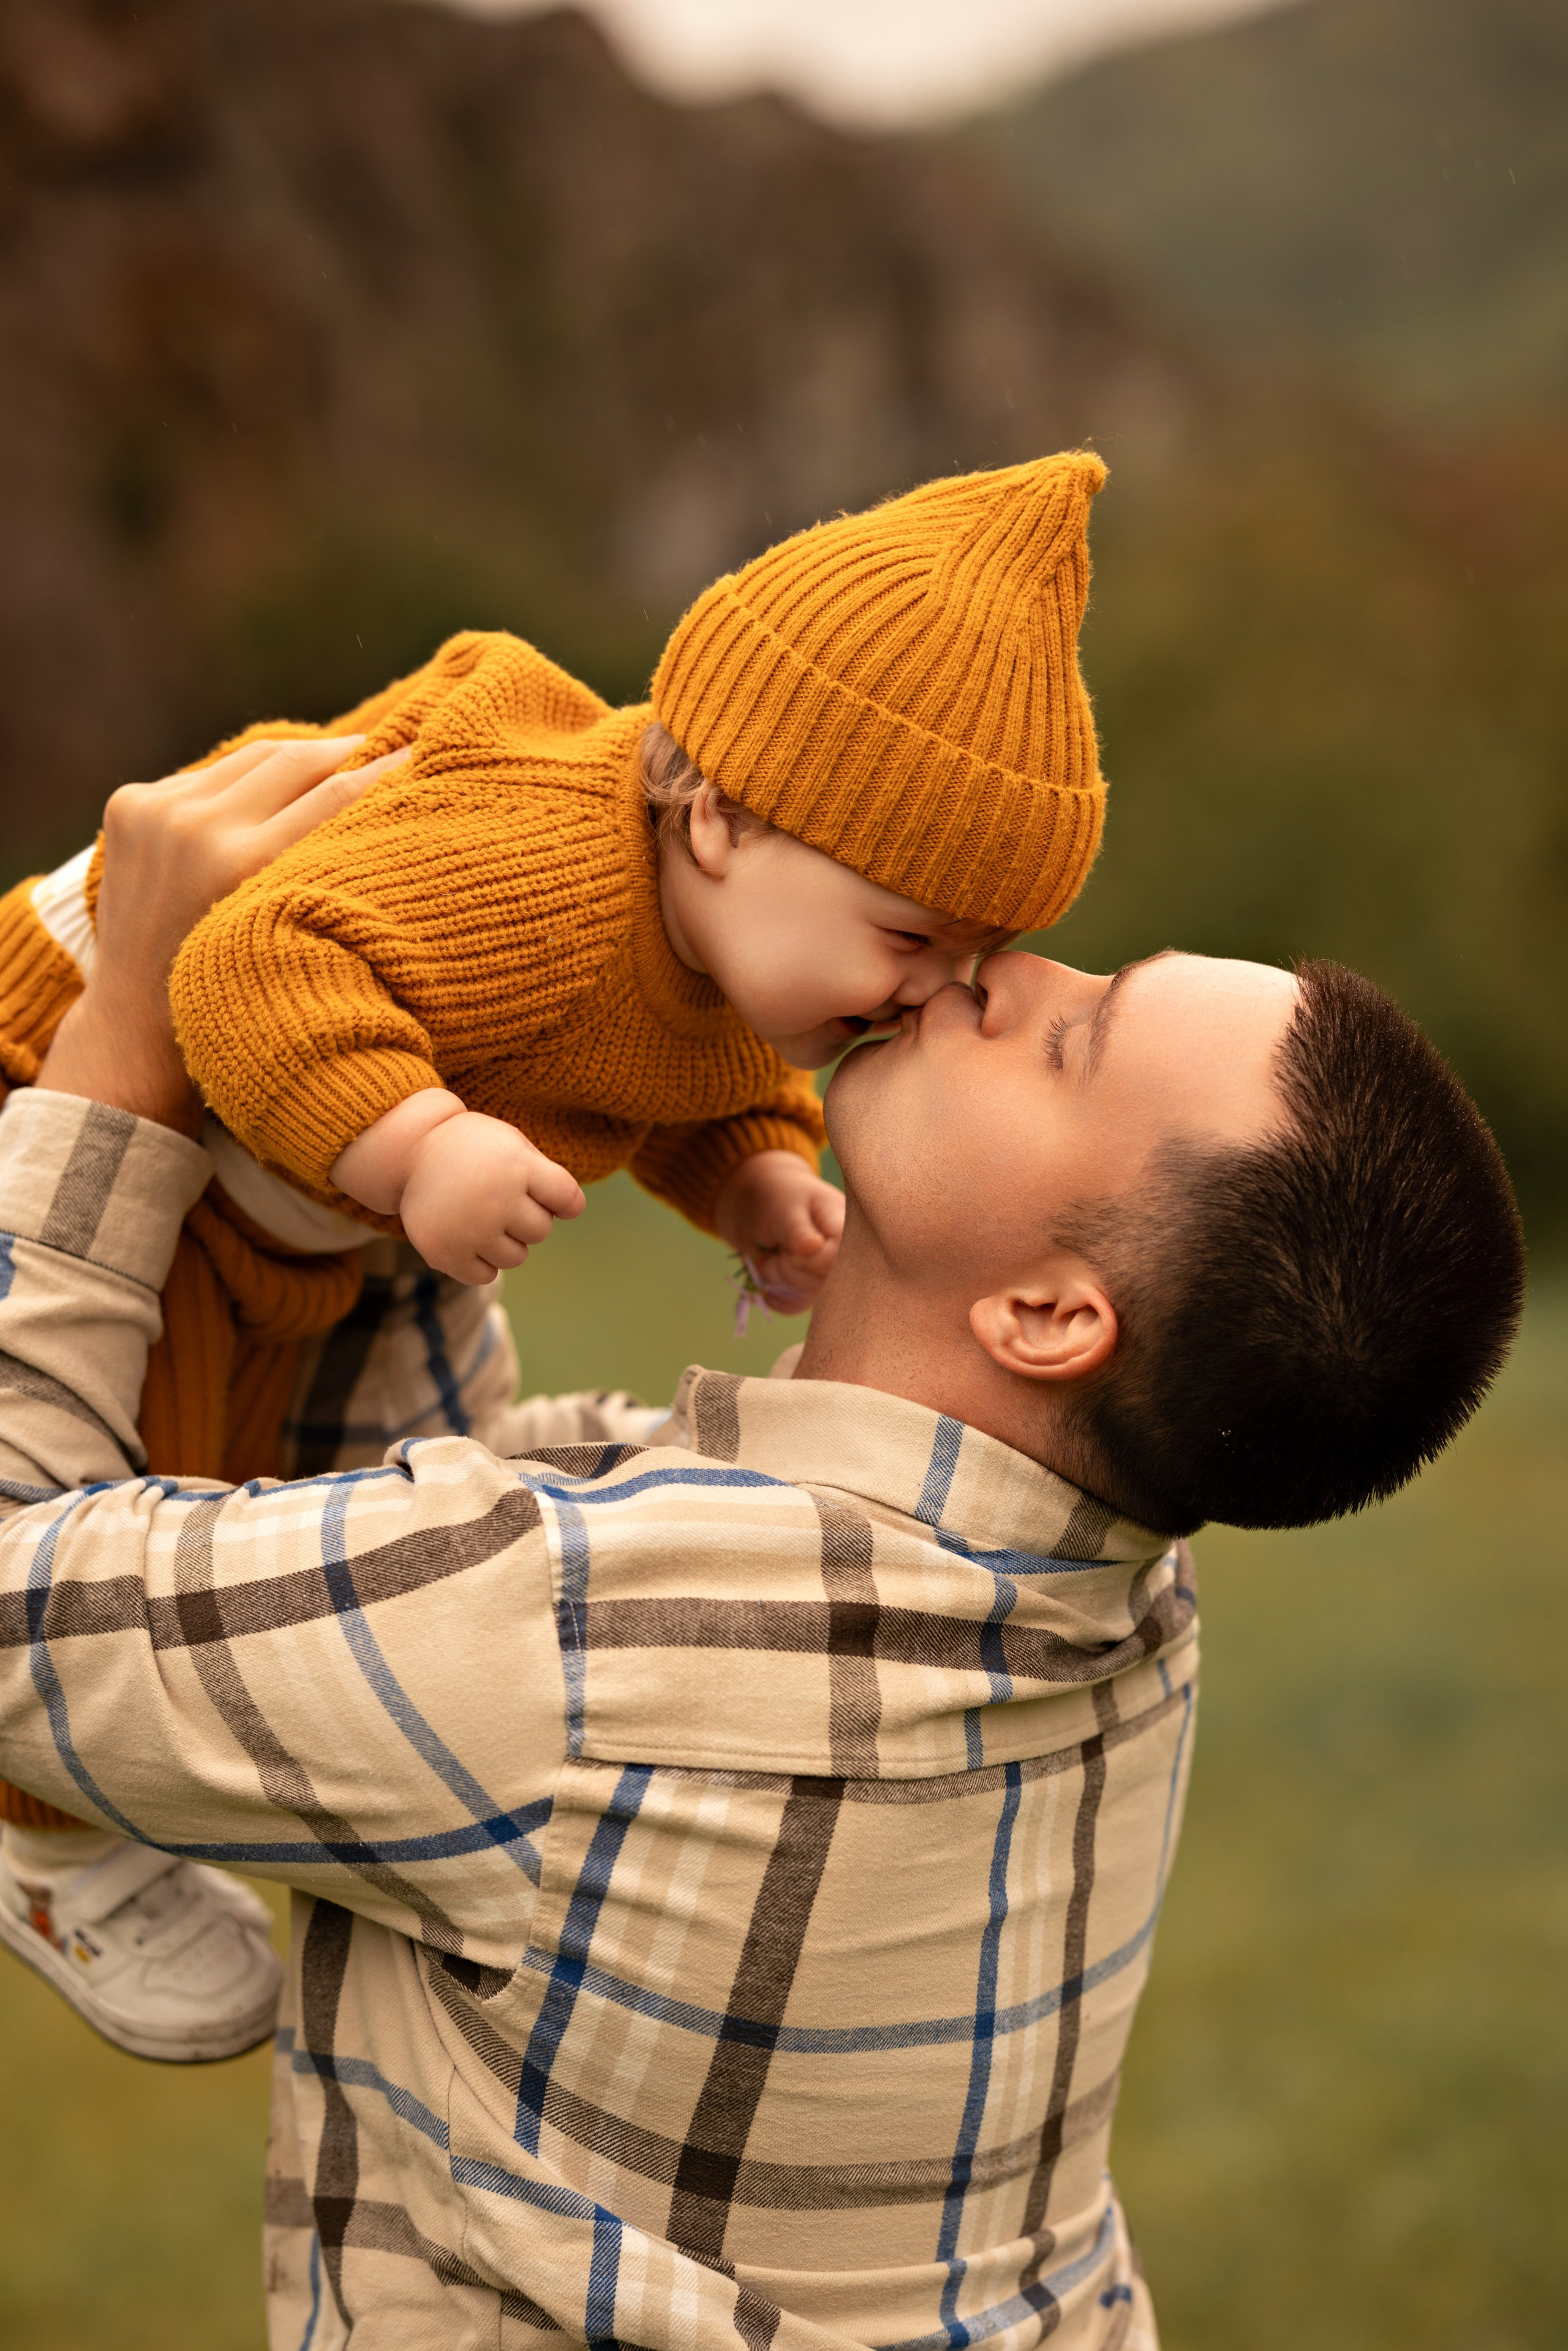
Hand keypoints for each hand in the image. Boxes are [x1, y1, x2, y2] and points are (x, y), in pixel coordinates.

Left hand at [37, 735, 403, 1132]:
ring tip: (339, 762)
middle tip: (391, 747)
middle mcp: (196, 829)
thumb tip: (387, 800)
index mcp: (242, 866)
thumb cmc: (240, 999)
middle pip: (296, 761)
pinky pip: (208, 777)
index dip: (386, 771)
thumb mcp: (300, 937)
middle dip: (348, 751)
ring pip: (253, 759)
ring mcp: (156, 812)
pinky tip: (269, 798)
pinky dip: (243, 785)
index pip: (335, 795)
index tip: (423, 753)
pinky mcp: (130, 805)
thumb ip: (331, 870)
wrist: (137, 1026)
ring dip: (299, 760)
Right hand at [395, 1109, 585, 1284]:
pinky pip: (485, 1275)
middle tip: (500, 1197)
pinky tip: (468, 1236)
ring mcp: (470, 1229)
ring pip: (516, 1257)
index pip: (569, 1200)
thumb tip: (570, 1213)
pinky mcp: (445, 1253)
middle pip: (541, 1231)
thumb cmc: (473, 1148)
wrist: (410, 1151)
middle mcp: (496, 1199)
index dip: (565, 1202)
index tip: (554, 1199)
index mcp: (517, 1166)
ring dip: (505, 1241)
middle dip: (527, 1217)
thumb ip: (545, 1176)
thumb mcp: (513, 1143)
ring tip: (481, 1215)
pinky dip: (481, 1261)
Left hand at [714, 1151, 844, 1311]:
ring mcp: (830, 1277)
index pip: (839, 1261)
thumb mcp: (784, 1207)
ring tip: (776, 1251)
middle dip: (788, 1268)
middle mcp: (846, 1256)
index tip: (789, 1248)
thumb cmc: (779, 1197)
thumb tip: (813, 1248)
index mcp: (847, 1228)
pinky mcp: (813, 1292)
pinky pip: (793, 1305)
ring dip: (777, 1277)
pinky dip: (774, 1291)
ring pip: (805, 1297)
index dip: (810, 1262)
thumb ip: (797, 1228)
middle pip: (821, 1285)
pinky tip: (772, 1269)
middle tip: (779, 1246)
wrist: (762, 1204)